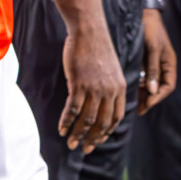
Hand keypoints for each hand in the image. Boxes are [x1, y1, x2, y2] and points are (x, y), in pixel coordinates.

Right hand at [60, 23, 125, 152]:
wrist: (89, 30)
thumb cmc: (97, 48)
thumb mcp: (111, 69)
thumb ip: (108, 87)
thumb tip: (98, 104)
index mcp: (119, 88)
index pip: (116, 117)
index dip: (106, 131)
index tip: (98, 140)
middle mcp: (109, 91)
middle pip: (102, 123)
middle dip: (92, 139)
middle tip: (84, 149)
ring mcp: (94, 88)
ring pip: (86, 119)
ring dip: (77, 134)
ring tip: (70, 143)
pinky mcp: (79, 84)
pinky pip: (72, 109)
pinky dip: (66, 121)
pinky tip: (61, 128)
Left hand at [138, 9, 176, 113]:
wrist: (142, 13)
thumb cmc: (151, 29)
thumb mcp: (153, 49)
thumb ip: (152, 69)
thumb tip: (152, 91)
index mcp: (169, 64)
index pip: (168, 86)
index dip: (159, 97)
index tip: (148, 104)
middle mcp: (161, 67)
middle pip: (158, 88)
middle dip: (149, 99)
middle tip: (138, 110)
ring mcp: (151, 65)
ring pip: (149, 84)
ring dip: (142, 94)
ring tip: (132, 105)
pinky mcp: (142, 62)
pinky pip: (141, 78)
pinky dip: (136, 85)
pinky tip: (128, 91)